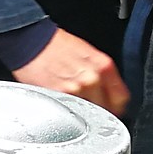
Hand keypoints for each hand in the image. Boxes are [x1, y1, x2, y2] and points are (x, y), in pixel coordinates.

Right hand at [13, 28, 129, 115]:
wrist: (30, 40)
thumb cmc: (55, 44)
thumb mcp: (87, 53)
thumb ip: (100, 73)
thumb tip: (107, 92)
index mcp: (103, 66)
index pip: (121, 98)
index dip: (117, 105)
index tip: (111, 107)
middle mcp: (92, 79)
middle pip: (106, 109)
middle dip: (98, 108)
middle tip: (86, 103)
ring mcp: (75, 89)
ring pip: (88, 113)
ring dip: (81, 111)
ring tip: (71, 101)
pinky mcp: (58, 96)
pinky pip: (70, 112)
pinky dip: (66, 110)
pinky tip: (61, 101)